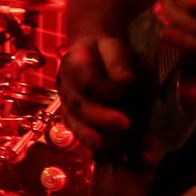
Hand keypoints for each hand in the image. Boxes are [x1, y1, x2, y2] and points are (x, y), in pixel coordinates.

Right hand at [56, 35, 133, 151]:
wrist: (88, 48)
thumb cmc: (103, 48)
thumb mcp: (112, 45)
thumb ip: (117, 61)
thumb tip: (127, 81)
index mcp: (74, 64)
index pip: (87, 81)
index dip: (107, 89)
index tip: (130, 88)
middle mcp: (65, 84)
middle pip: (77, 105)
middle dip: (100, 117)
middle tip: (126, 124)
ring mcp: (65, 100)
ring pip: (72, 120)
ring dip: (88, 135)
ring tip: (104, 147)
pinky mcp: (71, 113)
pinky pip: (75, 128)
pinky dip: (87, 139)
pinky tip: (102, 150)